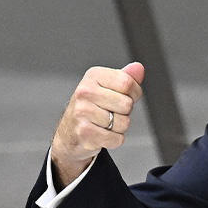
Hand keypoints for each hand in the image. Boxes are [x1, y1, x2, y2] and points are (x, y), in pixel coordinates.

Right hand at [50, 62, 144, 187]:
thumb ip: (126, 77)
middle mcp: (85, 92)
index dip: (134, 93)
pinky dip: (114, 139)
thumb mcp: (108, 87)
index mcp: (93, 76)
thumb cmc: (91, 107)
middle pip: (127, 104)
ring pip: (123, 123)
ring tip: (105, 123)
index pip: (127, 82)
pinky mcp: (84, 132)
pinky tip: (102, 133)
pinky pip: (116, 138)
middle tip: (111, 112)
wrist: (69, 133)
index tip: (126, 96)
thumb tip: (139, 68)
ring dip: (119, 127)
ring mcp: (83, 112)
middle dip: (125, 112)